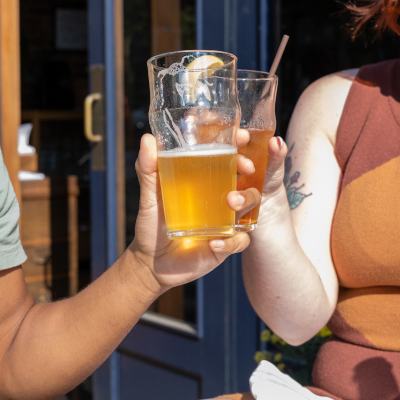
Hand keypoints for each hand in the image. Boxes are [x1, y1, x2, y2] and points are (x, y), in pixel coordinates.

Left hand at [127, 133, 257, 291]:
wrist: (151, 262)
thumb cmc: (151, 224)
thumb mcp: (149, 195)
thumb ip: (148, 169)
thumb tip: (147, 139)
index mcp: (206, 181)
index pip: (228, 158)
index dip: (239, 145)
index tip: (241, 137)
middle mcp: (220, 199)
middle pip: (248, 178)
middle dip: (250, 170)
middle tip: (245, 167)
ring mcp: (226, 222)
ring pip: (251, 207)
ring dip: (246, 201)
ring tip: (231, 202)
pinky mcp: (226, 245)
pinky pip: (239, 241)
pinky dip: (229, 241)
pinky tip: (213, 242)